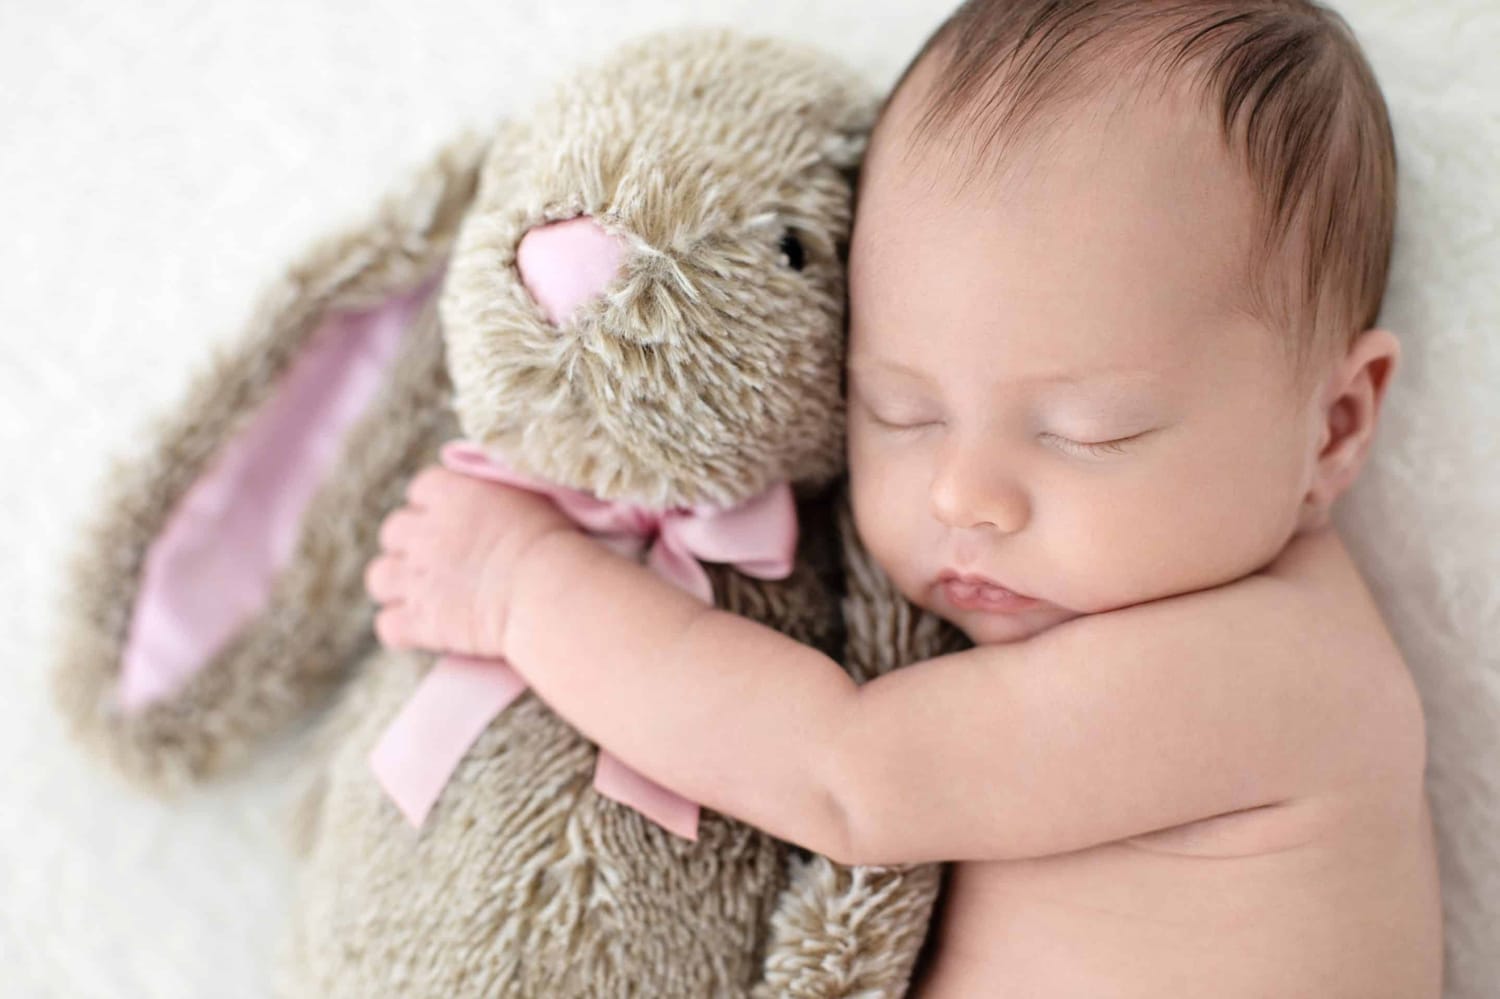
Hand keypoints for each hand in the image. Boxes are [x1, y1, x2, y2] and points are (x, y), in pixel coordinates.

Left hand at [364, 465, 575, 656]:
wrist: (547, 588)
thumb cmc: (551, 539)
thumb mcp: (526, 493)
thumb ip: (494, 487)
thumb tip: (488, 485)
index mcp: (449, 494)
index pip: (421, 489)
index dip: (435, 505)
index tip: (456, 519)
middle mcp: (423, 532)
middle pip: (394, 531)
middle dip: (411, 543)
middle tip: (441, 559)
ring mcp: (417, 578)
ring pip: (379, 576)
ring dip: (396, 583)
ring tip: (424, 593)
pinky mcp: (421, 621)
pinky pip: (388, 625)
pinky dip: (401, 628)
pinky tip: (423, 629)